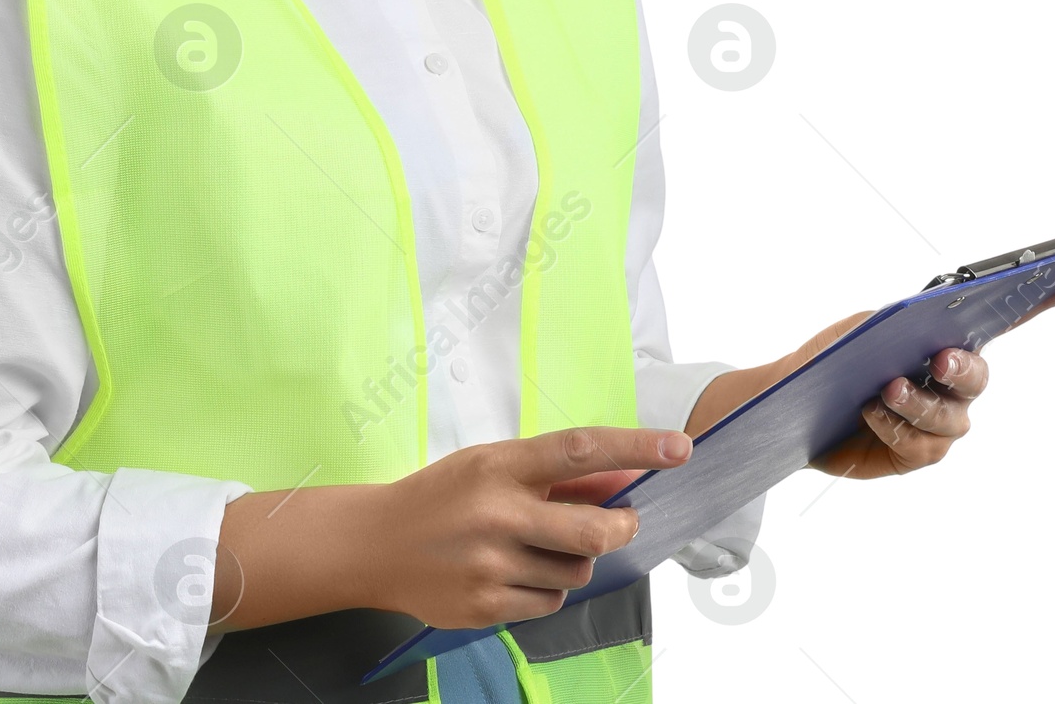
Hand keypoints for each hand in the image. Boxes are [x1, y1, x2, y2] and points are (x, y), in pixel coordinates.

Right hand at [358, 426, 690, 626]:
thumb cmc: (442, 497)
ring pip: (577, 572)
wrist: (376, 544)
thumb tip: (622, 478)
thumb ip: (557, 475)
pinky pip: (549, 603)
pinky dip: (547, 589)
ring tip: (538, 546)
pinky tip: (515, 572)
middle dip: (620, 527)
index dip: (635, 447)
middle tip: (621, 521)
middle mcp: (497, 513)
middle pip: (594, 530)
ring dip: (575, 560)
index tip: (678, 448)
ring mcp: (491, 565)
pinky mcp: (485, 606)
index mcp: (500, 465)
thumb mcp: (494, 465)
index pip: (580, 449)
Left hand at [808, 271, 1054, 477]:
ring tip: (884, 390)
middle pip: (979, 374)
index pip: (1006, 316)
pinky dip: (895, 427)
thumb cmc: (834, 357)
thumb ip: (901, 324)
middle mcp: (952, 380)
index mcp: (945, 335)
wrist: (796, 403)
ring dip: (917, 402)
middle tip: (939, 360)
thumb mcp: (863, 327)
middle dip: (963, 367)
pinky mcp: (918, 453)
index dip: (1047, 296)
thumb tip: (934, 326)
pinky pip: (923, 446)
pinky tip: (870, 413)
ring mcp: (940, 420)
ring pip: (951, 417)